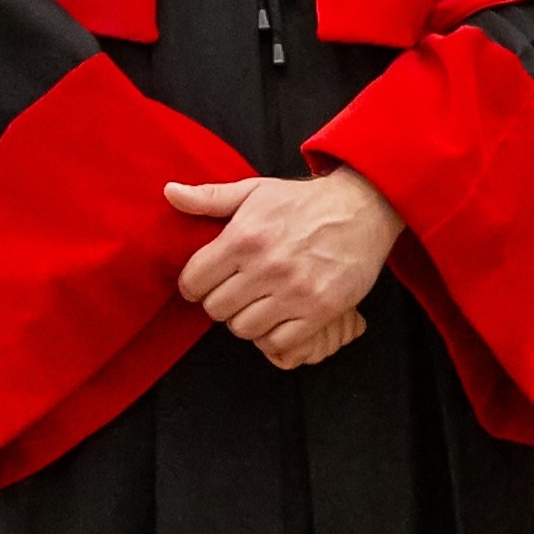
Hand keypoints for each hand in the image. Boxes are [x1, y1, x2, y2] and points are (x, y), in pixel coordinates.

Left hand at [168, 168, 402, 367]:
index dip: (194, 285)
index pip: (195, 281)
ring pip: (244, 329)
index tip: (205, 284)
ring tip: (258, 306)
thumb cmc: (305, 202)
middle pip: (217, 309)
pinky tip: (280, 320)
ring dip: (247, 321)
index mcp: (244, 236)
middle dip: (221, 303)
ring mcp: (295, 291)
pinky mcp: (321, 309)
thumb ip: (210, 197)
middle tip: (236, 293)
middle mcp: (267, 266)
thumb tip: (170, 192)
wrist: (363, 208)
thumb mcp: (255, 190)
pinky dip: (274, 337)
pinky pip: (280, 343)